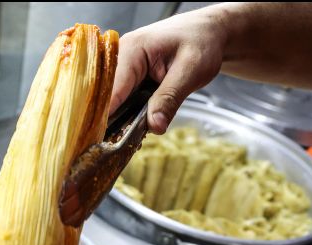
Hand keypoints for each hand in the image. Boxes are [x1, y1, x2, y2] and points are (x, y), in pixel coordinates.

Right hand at [111, 6, 229, 133]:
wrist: (208, 33)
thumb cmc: (201, 42)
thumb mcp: (191, 70)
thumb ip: (170, 98)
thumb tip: (154, 126)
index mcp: (131, 49)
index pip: (111, 88)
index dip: (106, 116)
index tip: (103, 140)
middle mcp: (119, 57)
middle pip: (105, 96)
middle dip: (111, 121)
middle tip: (117, 144)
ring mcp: (121, 68)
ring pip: (112, 101)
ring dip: (120, 120)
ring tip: (128, 137)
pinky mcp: (127, 79)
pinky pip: (121, 101)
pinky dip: (127, 115)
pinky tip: (134, 126)